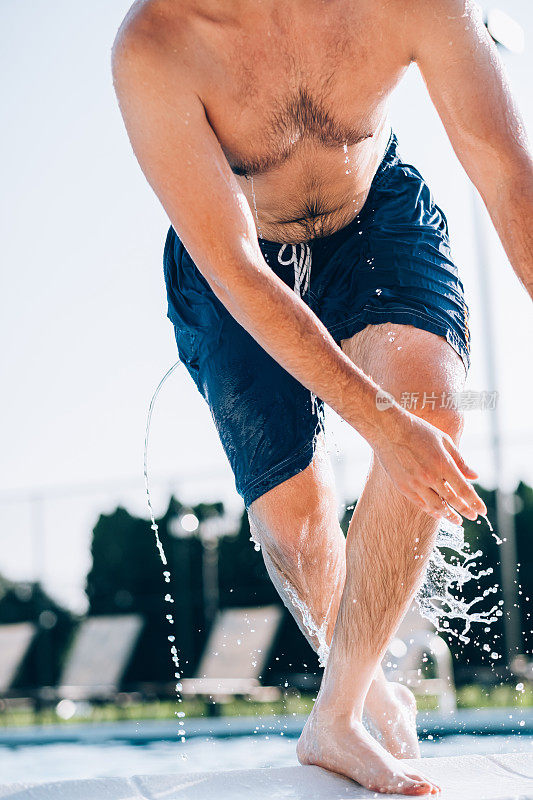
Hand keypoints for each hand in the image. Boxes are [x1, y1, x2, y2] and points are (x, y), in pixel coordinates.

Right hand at [372, 407, 486, 524]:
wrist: (388, 429)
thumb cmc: (418, 430)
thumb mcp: (444, 440)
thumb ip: (460, 460)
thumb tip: (475, 476)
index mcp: (443, 463)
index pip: (464, 490)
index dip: (475, 503)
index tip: (482, 511)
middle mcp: (430, 476)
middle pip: (452, 501)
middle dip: (465, 511)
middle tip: (473, 517)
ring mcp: (415, 483)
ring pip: (436, 506)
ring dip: (448, 515)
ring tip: (456, 520)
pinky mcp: (403, 486)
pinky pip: (420, 504)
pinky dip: (431, 511)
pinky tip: (438, 513)